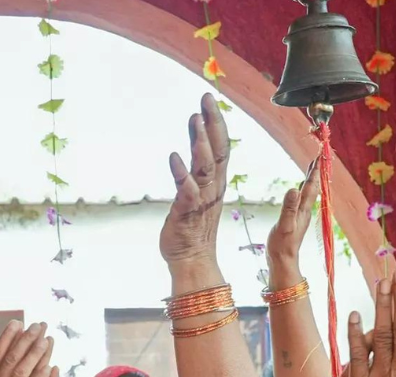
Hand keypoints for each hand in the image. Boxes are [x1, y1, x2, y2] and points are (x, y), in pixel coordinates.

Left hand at [159, 94, 230, 266]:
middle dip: (212, 123)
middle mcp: (212, 187)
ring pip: (204, 167)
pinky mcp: (187, 212)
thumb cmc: (192, 226)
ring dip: (200, 143)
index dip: (216, 122)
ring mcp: (200, 199)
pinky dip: (181, 174)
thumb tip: (197, 145)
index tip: (209, 99)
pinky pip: (186, 191)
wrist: (192, 259)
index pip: (221, 147)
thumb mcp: (198, 192)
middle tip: (206, 98)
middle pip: (217, 150)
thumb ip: (198, 170)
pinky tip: (174, 156)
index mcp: (215, 182)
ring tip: (195, 120)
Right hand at [266, 159, 319, 276]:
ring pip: (308, 192)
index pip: (310, 186)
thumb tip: (293, 189)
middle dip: (315, 172)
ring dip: (310, 179)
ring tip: (312, 169)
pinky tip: (299, 189)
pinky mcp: (295, 219)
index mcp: (303, 209)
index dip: (314, 171)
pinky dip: (303, 189)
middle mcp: (304, 210)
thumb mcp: (284, 225)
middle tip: (318, 157)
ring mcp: (300, 214)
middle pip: (312, 187)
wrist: (282, 260)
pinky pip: (302, 199)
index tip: (318, 156)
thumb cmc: (282, 244)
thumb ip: (288, 208)